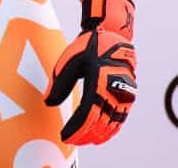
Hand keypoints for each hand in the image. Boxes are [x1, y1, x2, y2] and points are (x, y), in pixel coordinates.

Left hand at [44, 0, 135, 144]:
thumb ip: (59, 83)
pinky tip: (103, 134)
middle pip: (101, 120)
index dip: (76, 128)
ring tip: (87, 141)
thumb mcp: (68, 61)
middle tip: (72, 141)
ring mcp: (125, 93)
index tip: (64, 136)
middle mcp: (114, 89)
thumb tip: (48, 103)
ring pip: (113, 121)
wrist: (112, 36)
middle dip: (86, 134)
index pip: (87, 113)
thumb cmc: (86, 48)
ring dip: (100, 134)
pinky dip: (113, 128)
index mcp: (98, 80)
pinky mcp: (129, 94)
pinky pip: (121, 116)